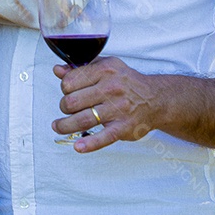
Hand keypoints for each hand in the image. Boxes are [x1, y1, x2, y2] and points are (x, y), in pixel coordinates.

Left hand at [52, 57, 214, 152]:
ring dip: (65, 126)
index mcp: (105, 71)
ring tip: (58, 127)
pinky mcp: (124, 128)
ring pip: (83, 120)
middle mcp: (111, 89)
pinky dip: (89, 144)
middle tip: (67, 109)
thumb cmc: (126, 82)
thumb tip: (57, 70)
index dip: (64, 88)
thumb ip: (80, 68)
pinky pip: (104, 138)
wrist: (157, 98)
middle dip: (64, 107)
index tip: (68, 92)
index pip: (70, 81)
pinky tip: (78, 147)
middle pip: (73, 102)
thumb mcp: (105, 67)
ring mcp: (118, 109)